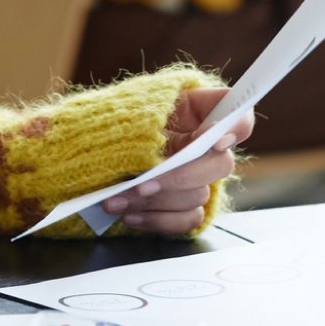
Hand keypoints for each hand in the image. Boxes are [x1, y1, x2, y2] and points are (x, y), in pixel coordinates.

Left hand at [101, 87, 253, 234]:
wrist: (86, 152)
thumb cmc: (110, 122)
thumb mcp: (132, 105)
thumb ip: (157, 110)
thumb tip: (180, 124)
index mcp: (198, 112)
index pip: (239, 116)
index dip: (236, 128)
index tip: (213, 138)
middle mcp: (205, 147)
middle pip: (221, 164)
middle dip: (179, 175)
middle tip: (143, 183)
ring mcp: (199, 178)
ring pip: (197, 194)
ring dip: (156, 200)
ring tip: (117, 200)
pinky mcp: (187, 206)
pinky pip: (187, 220)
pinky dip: (157, 219)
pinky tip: (130, 215)